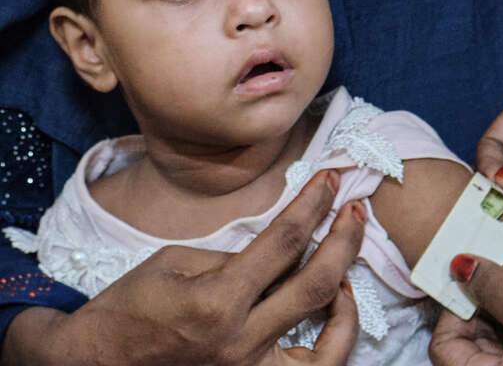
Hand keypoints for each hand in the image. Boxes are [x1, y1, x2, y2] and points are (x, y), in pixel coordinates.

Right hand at [3, 170, 365, 365]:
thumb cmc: (129, 310)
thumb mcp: (173, 263)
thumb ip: (233, 256)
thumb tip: (279, 246)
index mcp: (216, 301)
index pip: (284, 242)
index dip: (313, 204)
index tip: (331, 179)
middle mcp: (241, 342)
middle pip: (317, 281)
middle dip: (345, 237)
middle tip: (354, 208)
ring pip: (330, 341)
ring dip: (348, 290)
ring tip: (349, 257)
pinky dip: (337, 338)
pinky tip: (337, 305)